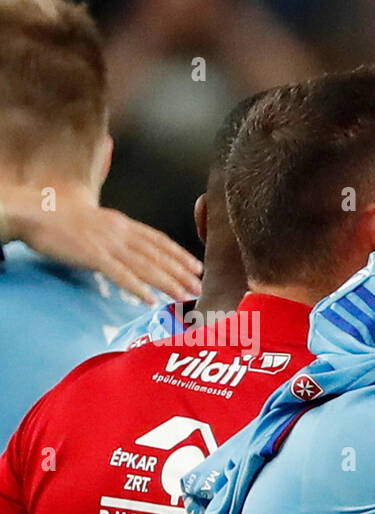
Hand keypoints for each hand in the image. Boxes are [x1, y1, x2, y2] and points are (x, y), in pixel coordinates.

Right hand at [1, 187, 201, 302]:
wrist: (36, 213)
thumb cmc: (65, 221)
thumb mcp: (100, 224)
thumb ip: (120, 236)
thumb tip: (137, 251)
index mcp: (124, 224)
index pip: (160, 240)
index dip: (180, 254)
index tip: (198, 268)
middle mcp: (121, 232)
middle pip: (158, 254)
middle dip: (181, 272)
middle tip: (199, 287)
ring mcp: (108, 243)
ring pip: (145, 265)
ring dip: (167, 282)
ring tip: (184, 295)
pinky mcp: (92, 255)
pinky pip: (120, 274)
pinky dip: (137, 287)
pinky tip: (150, 300)